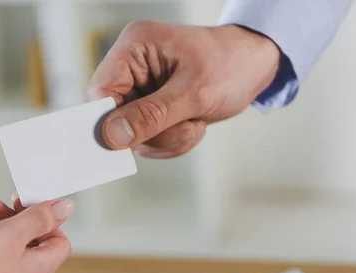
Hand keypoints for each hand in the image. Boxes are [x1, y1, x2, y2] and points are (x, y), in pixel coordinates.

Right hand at [88, 22, 279, 158]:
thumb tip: (113, 136)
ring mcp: (142, 89)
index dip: (111, 120)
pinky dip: (171, 142)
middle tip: (185, 127)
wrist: (255, 67)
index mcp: (135, 48)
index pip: (101, 91)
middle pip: (116, 118)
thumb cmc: (231, 65)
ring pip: (133, 135)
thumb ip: (151, 115)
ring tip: (194, 123)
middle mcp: (133, 67)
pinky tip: (193, 125)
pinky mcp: (152, 107)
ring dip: (166, 140)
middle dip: (151, 133)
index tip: (133, 139)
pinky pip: (149, 139)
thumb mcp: (194, 93)